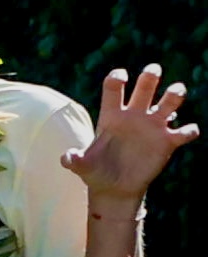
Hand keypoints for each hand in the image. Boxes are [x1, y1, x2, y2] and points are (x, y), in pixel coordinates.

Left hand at [65, 66, 195, 200]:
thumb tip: (67, 158)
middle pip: (144, 88)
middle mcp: (134, 116)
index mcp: (112, 116)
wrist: (115, 188)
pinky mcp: (167, 142)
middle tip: (154, 69)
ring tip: (176, 92)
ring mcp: (153, 127)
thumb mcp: (83, 166)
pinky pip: (184, 132)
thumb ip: (75, 160)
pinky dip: (189, 130)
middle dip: (149, 76)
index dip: (117, 78)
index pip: (113, 89)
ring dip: (174, 95)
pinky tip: (188, 131)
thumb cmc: (96, 172)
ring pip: (168, 103)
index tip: (122, 75)